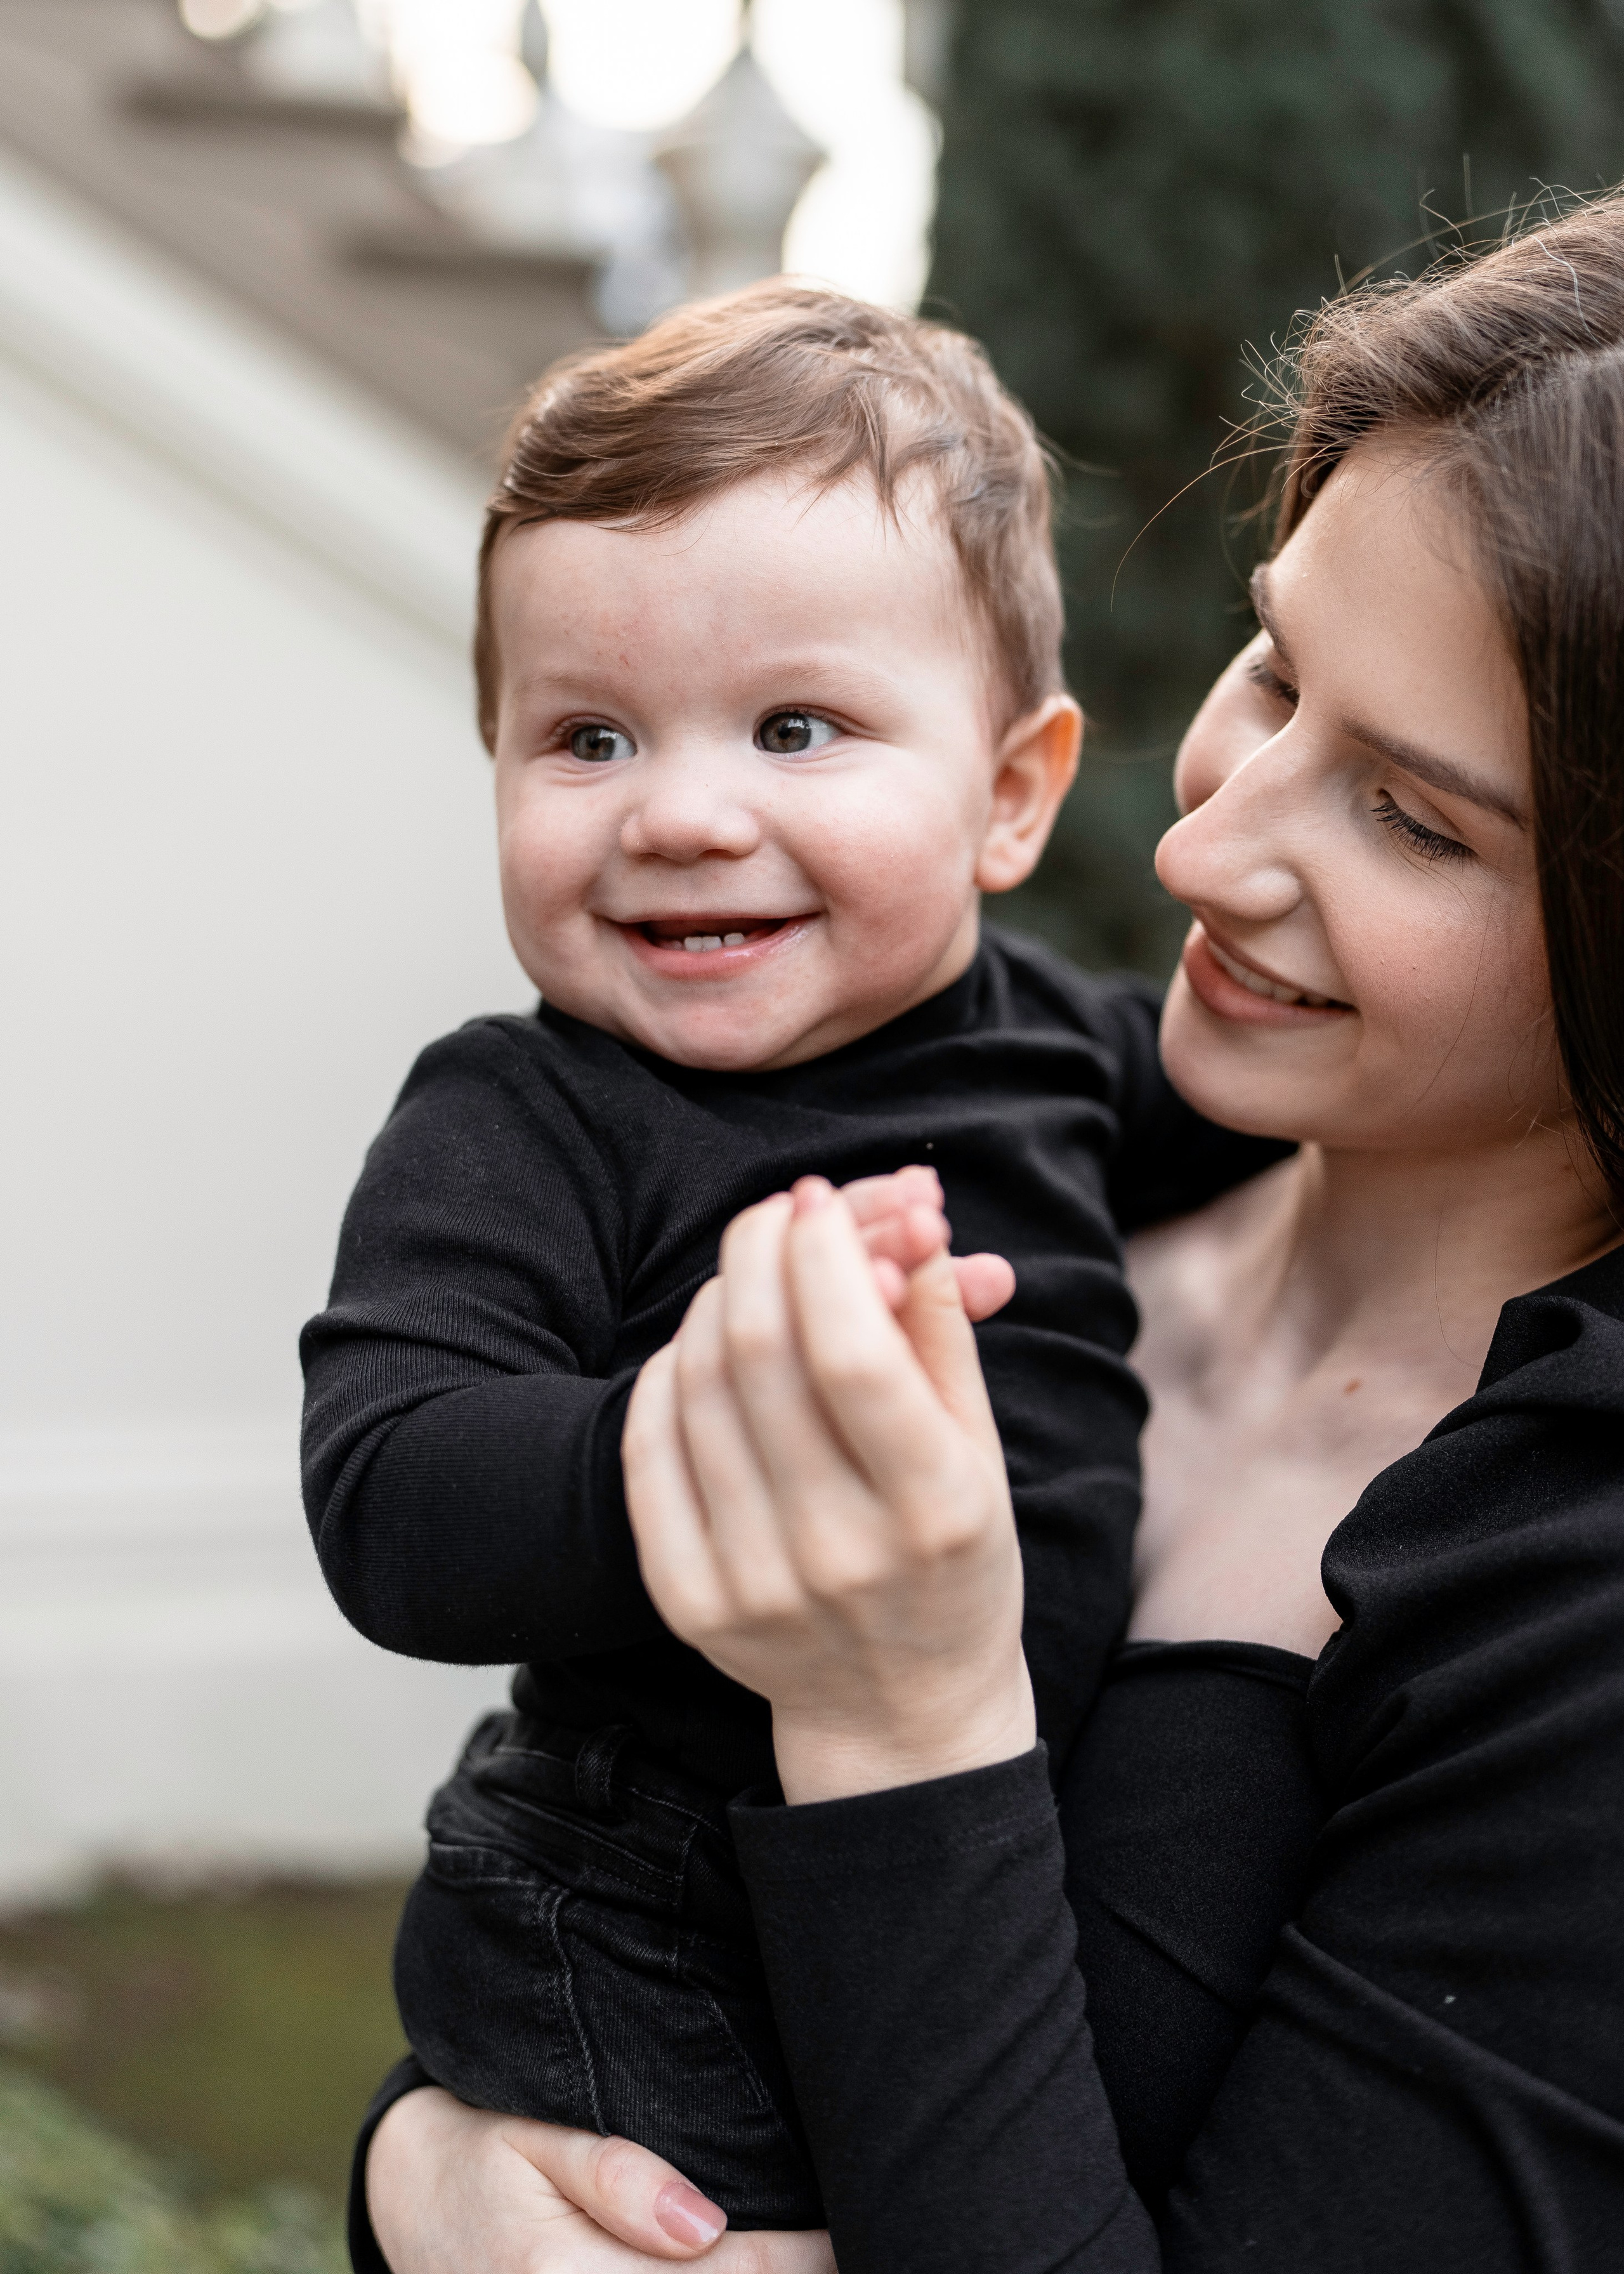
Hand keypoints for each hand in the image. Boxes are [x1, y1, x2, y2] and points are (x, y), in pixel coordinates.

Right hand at [366, 2086, 835, 2273]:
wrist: (415, 2198)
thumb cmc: (486, 2145)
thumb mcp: (536, 2132)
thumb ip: (616, 2175)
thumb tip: (703, 2225)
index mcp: (559, 2273)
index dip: (796, 2260)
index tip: (846, 2233)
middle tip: (852, 2246)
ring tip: (817, 2257)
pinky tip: (755, 2273)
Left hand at [624, 1179, 1035, 1803]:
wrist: (900, 1714)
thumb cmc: (953, 1563)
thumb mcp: (979, 1455)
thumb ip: (942, 1337)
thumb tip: (913, 1225)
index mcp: (931, 1510)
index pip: (851, 1352)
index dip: (825, 1254)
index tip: (820, 1202)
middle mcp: (837, 1550)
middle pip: (761, 1354)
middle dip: (762, 1252)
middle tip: (778, 1213)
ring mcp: (752, 1581)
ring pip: (696, 1387)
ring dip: (715, 1300)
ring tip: (750, 1273)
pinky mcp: (688, 1599)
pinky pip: (650, 1449)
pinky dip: (669, 1373)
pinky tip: (702, 1345)